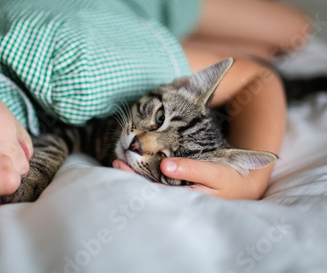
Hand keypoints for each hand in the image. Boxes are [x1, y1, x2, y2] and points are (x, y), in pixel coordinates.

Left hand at [112, 158, 270, 199]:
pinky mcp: (179, 187)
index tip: (121, 165)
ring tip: (119, 161)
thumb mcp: (214, 173)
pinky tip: (135, 164)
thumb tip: (165, 166)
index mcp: (185, 199)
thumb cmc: (231, 180)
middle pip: (148, 188)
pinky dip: (146, 171)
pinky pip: (159, 181)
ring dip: (136, 173)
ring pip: (152, 184)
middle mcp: (178, 199)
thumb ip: (191, 170)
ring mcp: (178, 194)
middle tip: (116, 161)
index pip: (154, 190)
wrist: (245, 185)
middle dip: (131, 175)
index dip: (136, 177)